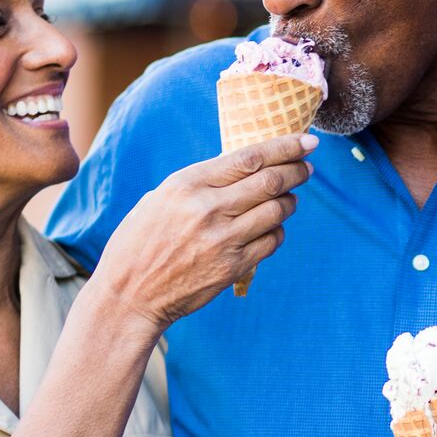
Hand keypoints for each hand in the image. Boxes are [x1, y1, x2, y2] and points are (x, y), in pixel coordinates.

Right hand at [90, 133, 315, 328]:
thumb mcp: (160, 199)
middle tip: (307, 167)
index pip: (249, 157)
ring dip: (291, 201)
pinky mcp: (233, 268)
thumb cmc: (139, 243)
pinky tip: (273, 227)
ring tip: (291, 197)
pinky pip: (271, 241)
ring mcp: (223, 240)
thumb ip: (199, 183)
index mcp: (187, 185)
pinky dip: (278, 230)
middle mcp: (208, 209)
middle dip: (296, 170)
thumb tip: (240, 168)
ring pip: (277, 211)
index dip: (284, 146)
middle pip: (270, 181)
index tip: (305, 141)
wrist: (129, 295)